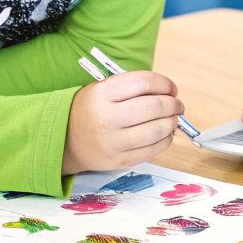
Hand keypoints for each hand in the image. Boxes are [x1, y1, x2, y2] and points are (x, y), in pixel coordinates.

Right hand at [60, 70, 180, 173]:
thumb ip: (133, 88)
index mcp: (102, 94)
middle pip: (154, 107)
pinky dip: (165, 140)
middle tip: (178, 105)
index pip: (144, 83)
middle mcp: (106, 118)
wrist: (65, 140)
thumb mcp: (102, 89)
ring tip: (173, 119)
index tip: (171, 89)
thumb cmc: (91, 110)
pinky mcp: (119, 160)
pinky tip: (166, 134)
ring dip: (172, 123)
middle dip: (173, 104)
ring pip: (156, 130)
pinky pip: (152, 150)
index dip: (165, 84)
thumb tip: (169, 93)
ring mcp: (113, 142)